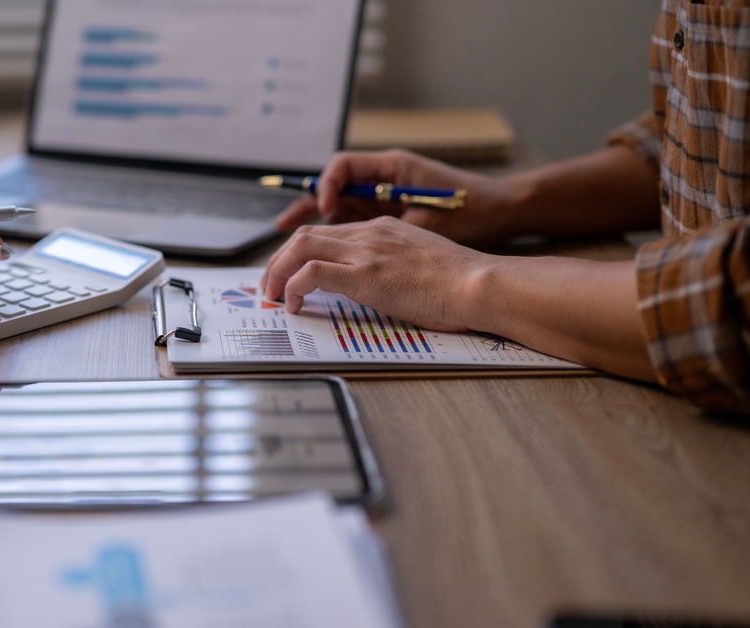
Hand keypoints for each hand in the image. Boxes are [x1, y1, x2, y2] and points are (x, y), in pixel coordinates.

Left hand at [261, 216, 490, 331]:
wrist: (479, 283)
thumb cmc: (460, 283)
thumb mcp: (421, 263)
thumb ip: (394, 265)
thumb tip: (380, 285)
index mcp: (383, 228)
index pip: (328, 232)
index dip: (301, 252)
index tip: (291, 273)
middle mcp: (370, 233)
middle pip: (305, 235)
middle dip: (279, 260)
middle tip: (270, 286)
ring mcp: (365, 252)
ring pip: (300, 248)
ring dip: (279, 272)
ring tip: (274, 295)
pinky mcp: (364, 274)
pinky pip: (312, 273)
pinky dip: (294, 287)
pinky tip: (294, 305)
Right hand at [275, 149, 515, 246]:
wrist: (504, 214)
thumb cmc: (473, 209)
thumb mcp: (427, 216)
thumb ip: (387, 227)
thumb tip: (354, 237)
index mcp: (392, 168)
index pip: (342, 167)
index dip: (326, 186)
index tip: (323, 207)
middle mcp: (385, 180)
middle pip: (333, 190)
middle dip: (306, 209)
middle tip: (282, 229)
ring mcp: (388, 200)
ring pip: (341, 210)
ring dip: (316, 228)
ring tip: (290, 247)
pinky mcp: (394, 219)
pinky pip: (356, 226)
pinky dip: (338, 240)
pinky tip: (324, 259)